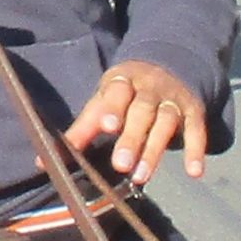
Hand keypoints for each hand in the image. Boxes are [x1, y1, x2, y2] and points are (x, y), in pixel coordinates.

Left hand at [63, 61, 207, 186]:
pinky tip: (195, 173)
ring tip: (141, 177)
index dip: (114, 108)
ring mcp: (173, 99)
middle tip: (120, 165)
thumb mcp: (103, 102)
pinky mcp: (194, 111)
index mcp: (123, 81)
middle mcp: (150, 88)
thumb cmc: (125, 92)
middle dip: (132, 138)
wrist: (170, 63)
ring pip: (166, 123)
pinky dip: (196, 150)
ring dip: (155, 150)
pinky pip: (197, 131)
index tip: (107, 126)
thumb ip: (80, 130)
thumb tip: (43, 161)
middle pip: (142, 112)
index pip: (117, 93)